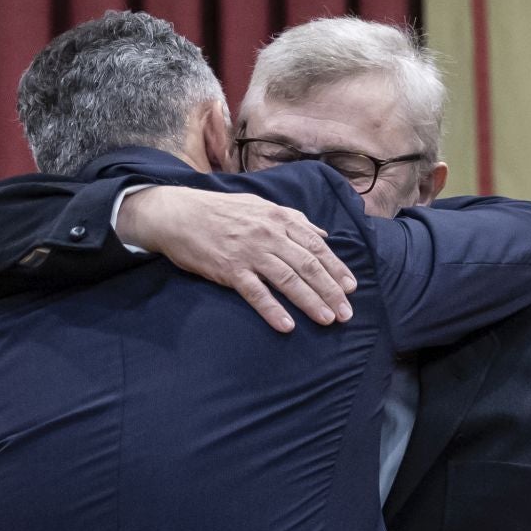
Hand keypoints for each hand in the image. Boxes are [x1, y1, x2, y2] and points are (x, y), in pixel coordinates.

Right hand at [118, 186, 357, 331]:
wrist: (179, 214)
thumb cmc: (221, 211)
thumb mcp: (261, 206)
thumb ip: (294, 219)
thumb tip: (322, 233)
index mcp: (279, 218)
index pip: (316, 245)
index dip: (336, 268)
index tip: (351, 288)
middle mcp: (269, 234)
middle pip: (308, 265)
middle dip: (330, 290)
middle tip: (346, 313)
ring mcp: (250, 252)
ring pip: (288, 279)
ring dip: (310, 301)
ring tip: (327, 319)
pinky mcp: (229, 269)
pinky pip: (256, 292)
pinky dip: (272, 309)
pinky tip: (287, 325)